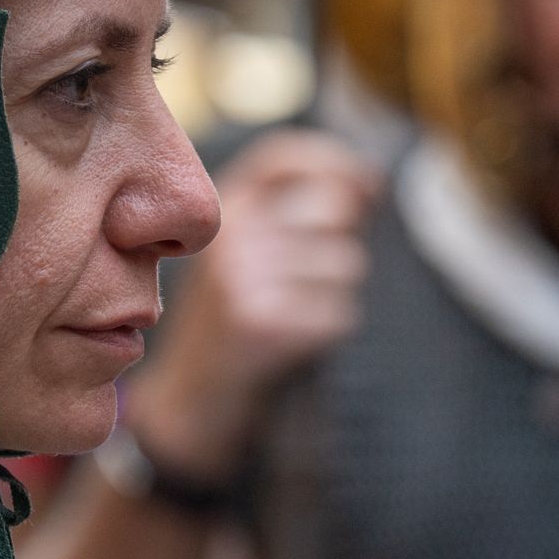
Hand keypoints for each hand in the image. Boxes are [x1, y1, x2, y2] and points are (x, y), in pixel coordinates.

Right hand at [135, 129, 378, 478]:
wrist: (189, 401)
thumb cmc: (230, 321)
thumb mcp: (239, 254)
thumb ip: (286, 214)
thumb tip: (369, 184)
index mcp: (222, 211)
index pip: (285, 157)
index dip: (337, 163)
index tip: (370, 184)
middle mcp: (231, 236)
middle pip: (334, 207)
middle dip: (343, 241)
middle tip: (315, 275)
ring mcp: (243, 279)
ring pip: (346, 263)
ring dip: (338, 292)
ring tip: (297, 311)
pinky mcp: (263, 324)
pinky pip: (339, 311)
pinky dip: (330, 328)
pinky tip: (297, 339)